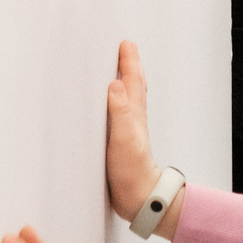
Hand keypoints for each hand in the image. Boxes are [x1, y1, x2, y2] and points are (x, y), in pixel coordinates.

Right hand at [106, 41, 160, 223]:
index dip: (129, 61)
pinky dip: (111, 105)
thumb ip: (120, 111)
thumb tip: (116, 83)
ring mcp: (125, 131)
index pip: (132, 81)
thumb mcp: (125, 138)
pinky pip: (114, 116)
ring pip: (124, 100)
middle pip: (131, 86)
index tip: (125, 43)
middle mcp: (131, 119)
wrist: (139, 199)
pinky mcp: (117, 144)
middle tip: (122, 50)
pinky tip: (104, 109)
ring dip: (121, 83)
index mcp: (133, 114)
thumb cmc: (133, 171)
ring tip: (113, 72)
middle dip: (127, 67)